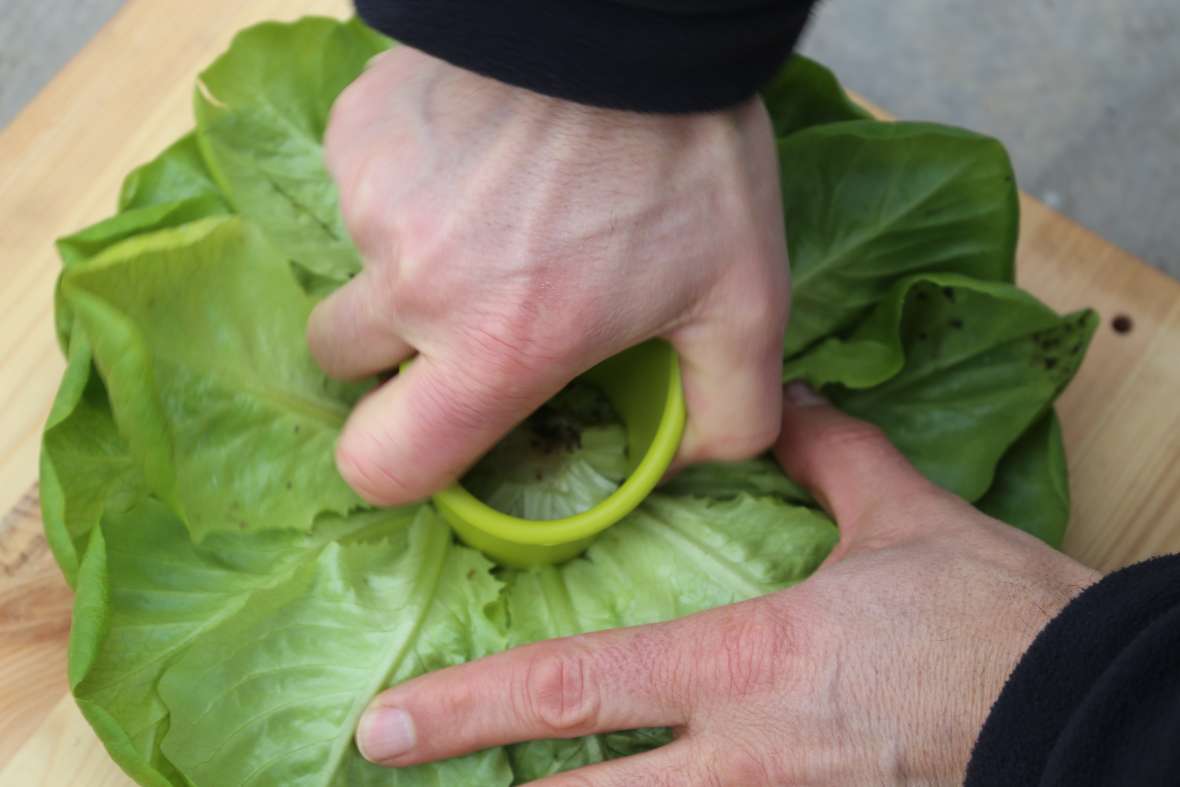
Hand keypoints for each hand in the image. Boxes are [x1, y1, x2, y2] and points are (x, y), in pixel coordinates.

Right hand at [308, 47, 788, 504]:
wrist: (632, 18)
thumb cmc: (691, 158)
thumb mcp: (748, 302)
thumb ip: (731, 415)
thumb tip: (680, 465)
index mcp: (496, 348)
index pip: (379, 466)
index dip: (396, 464)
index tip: (435, 433)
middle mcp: (413, 284)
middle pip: (341, 359)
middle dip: (391, 350)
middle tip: (470, 305)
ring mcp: (372, 198)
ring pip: (359, 259)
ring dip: (412, 251)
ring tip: (498, 204)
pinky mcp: (359, 129)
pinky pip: (361, 183)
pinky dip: (408, 183)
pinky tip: (479, 152)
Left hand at [354, 384, 1099, 784]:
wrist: (1081, 706)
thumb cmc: (991, 617)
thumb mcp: (901, 517)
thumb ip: (826, 454)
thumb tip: (780, 404)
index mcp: (747, 663)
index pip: (582, 688)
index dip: (476, 707)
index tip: (391, 725)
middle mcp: (745, 756)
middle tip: (397, 766)